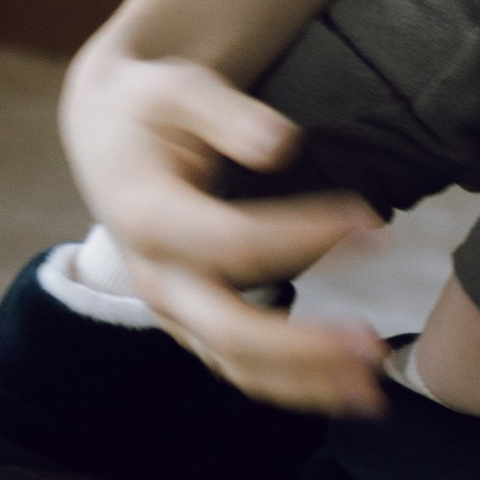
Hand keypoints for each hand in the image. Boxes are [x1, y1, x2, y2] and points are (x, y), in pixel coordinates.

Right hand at [58, 36, 389, 415]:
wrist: (106, 136)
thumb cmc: (149, 106)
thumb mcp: (178, 88)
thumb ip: (228, 114)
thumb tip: (282, 144)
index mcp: (148, 216)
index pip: (234, 241)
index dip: (305, 235)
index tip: (369, 220)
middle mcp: (154, 276)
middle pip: (228, 331)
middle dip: (303, 349)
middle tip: (372, 349)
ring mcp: (168, 307)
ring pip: (234, 364)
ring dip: (305, 383)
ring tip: (373, 390)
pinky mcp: (187, 319)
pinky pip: (235, 364)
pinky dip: (288, 383)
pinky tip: (341, 386)